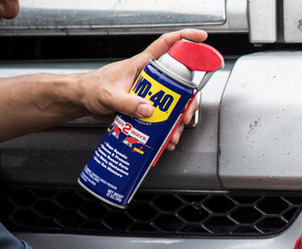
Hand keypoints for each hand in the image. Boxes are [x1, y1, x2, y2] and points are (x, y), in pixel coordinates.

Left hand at [76, 29, 207, 149]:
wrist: (83, 102)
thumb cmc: (91, 89)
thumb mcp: (108, 95)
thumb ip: (126, 102)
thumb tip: (148, 109)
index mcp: (143, 65)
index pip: (167, 45)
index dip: (185, 39)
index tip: (201, 38)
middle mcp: (151, 78)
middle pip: (179, 84)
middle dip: (187, 102)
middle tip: (185, 116)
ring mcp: (150, 93)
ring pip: (174, 105)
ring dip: (177, 121)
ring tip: (173, 134)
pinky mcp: (146, 107)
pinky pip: (164, 118)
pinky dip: (167, 130)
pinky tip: (165, 139)